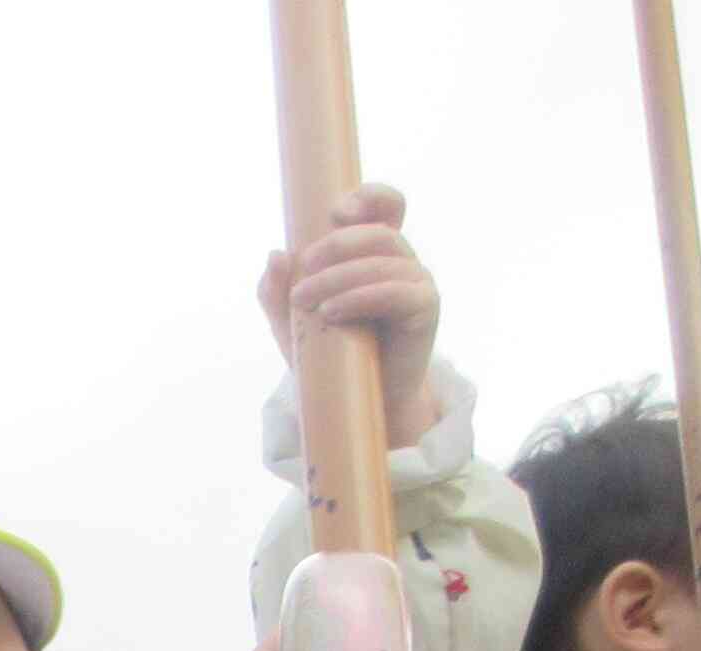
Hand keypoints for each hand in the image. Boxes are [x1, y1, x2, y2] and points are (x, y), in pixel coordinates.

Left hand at [261, 182, 443, 452]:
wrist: (358, 402)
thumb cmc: (328, 355)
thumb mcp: (292, 323)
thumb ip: (277, 292)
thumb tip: (275, 254)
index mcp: (376, 252)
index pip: (387, 206)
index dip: (368, 197)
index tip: (335, 212)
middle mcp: (402, 261)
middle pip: (380, 232)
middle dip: (337, 245)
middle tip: (304, 269)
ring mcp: (417, 283)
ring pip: (384, 261)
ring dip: (339, 277)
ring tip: (306, 301)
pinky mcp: (425, 309)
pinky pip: (397, 292)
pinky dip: (361, 297)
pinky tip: (333, 312)